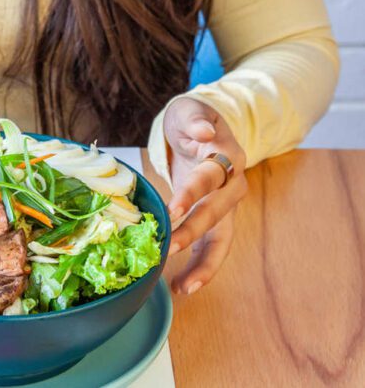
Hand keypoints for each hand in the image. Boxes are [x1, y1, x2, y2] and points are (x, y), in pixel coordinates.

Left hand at [163, 97, 247, 294]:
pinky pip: (212, 247)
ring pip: (221, 240)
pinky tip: (181, 286)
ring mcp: (227, 206)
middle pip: (215, 213)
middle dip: (191, 233)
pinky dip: (199, 268)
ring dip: (203, 265)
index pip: (209, 177)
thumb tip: (204, 132)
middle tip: (167, 249)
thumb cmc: (193, 120)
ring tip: (182, 288)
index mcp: (227, 157)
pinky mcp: (216, 220)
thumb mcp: (191, 110)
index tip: (172, 210)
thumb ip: (195, 120)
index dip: (191, 193)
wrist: (204, 128)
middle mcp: (232, 185)